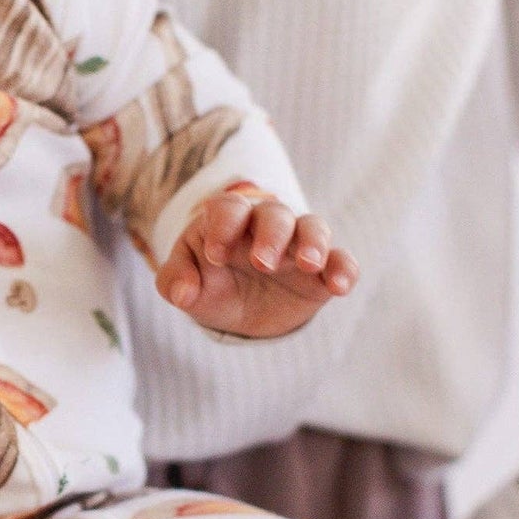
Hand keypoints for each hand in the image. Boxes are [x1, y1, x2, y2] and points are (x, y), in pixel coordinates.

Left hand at [154, 189, 358, 337]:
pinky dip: (344, 269)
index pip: (228, 208)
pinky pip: (341, 260)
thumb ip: (175, 282)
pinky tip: (339, 287)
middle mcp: (266, 225)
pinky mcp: (323, 270)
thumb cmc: (209, 283)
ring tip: (308, 264)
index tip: (214, 255)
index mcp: (228, 220)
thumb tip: (181, 294)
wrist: (239, 309)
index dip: (222, 227)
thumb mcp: (185, 285)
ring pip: (313, 227)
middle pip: (274, 214)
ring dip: (313, 243)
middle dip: (270, 235)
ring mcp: (298, 245)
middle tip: (262, 263)